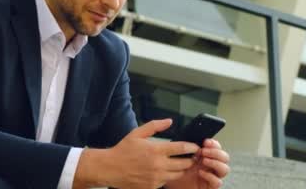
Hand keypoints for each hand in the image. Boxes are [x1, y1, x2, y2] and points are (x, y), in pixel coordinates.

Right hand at [73, 119, 199, 188]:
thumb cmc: (123, 150)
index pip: (182, 149)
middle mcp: (158, 165)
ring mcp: (156, 177)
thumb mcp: (137, 133)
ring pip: (178, 175)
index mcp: (156, 150)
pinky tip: (167, 170)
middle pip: (185, 164)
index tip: (195, 146)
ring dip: (182, 169)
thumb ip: (155, 126)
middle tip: (192, 156)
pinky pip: (167, 181)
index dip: (192, 147)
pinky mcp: (153, 186)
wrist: (110, 168)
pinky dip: (170, 176)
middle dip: (191, 159)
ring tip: (182, 163)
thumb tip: (169, 121)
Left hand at [165, 139, 229, 188]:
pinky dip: (210, 176)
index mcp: (207, 156)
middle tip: (203, 151)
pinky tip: (200, 173)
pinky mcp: (210, 187)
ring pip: (225, 169)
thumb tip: (188, 140)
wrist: (174, 185)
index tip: (205, 142)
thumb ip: (186, 149)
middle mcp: (212, 166)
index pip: (217, 147)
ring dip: (216, 163)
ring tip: (204, 161)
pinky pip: (218, 182)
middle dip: (216, 152)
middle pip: (225, 157)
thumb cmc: (177, 171)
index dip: (214, 144)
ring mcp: (213, 176)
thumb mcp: (180, 157)